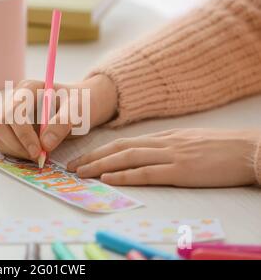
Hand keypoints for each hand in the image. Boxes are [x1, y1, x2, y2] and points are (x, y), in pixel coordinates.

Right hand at [0, 75, 116, 160]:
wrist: (79, 107)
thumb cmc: (79, 104)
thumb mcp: (78, 110)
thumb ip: (62, 123)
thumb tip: (45, 144)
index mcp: (28, 89)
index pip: (14, 111)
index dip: (23, 133)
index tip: (39, 151)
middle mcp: (14, 99)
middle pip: (0, 124)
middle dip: (17, 145)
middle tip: (38, 158)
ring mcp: (9, 114)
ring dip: (17, 151)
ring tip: (40, 155)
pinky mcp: (10, 129)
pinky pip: (3, 144)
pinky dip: (17, 153)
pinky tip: (35, 153)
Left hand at [67, 129, 258, 186]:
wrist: (249, 149)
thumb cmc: (222, 148)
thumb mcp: (189, 141)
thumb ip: (168, 146)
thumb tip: (149, 153)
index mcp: (164, 137)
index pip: (125, 142)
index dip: (102, 150)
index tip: (85, 157)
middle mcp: (162, 143)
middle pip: (119, 148)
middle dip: (93, 157)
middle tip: (72, 167)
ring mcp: (171, 155)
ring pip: (127, 157)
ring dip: (101, 165)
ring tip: (81, 173)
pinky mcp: (181, 170)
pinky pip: (147, 172)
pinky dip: (125, 175)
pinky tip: (109, 178)